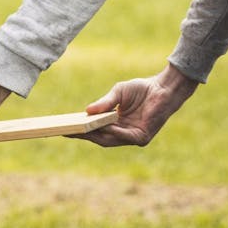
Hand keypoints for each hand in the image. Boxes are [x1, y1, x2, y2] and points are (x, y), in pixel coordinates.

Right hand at [76, 63, 198, 147]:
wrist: (163, 88)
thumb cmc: (142, 89)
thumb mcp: (117, 94)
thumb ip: (104, 103)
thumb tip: (85, 111)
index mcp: (116, 124)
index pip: (95, 130)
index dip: (80, 130)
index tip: (64, 128)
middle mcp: (123, 133)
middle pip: (99, 138)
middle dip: (82, 135)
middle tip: (66, 131)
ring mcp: (132, 137)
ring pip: (108, 139)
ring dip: (94, 134)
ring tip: (78, 129)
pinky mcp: (141, 137)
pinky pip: (123, 136)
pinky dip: (111, 132)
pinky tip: (101, 126)